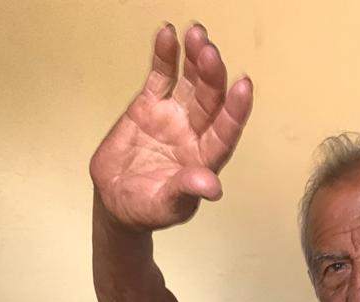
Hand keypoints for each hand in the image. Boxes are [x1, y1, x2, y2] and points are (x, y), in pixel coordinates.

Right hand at [90, 23, 252, 230]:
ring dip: (195, 59)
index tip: (243, 86)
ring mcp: (173, 116)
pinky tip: (167, 34)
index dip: (235, 111)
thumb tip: (212, 187)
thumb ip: (186, 193)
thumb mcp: (165, 207)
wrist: (115, 202)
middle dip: (212, 75)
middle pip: (210, 100)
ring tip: (196, 34)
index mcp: (204, 159)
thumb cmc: (147, 210)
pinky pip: (161, 76)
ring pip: (190, 82)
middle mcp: (194, 133)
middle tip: (208, 52)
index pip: (225, 132)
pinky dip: (165, 56)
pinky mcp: (150, 106)